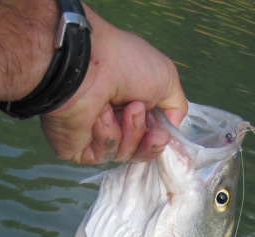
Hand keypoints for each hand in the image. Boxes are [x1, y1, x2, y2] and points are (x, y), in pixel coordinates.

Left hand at [40, 5, 187, 163]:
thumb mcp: (166, 78)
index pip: (149, 135)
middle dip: (148, 143)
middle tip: (154, 133)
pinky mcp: (78, 148)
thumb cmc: (125, 64)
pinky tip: (100, 115)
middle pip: (138, 150)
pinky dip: (107, 135)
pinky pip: (102, 155)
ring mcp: (95, 135)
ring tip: (124, 109)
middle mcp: (114, 119)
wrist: (87, 66)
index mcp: (131, 103)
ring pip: (123, 154)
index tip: (163, 135)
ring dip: (130, 133)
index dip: (158, 140)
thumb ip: (176, 107)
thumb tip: (169, 130)